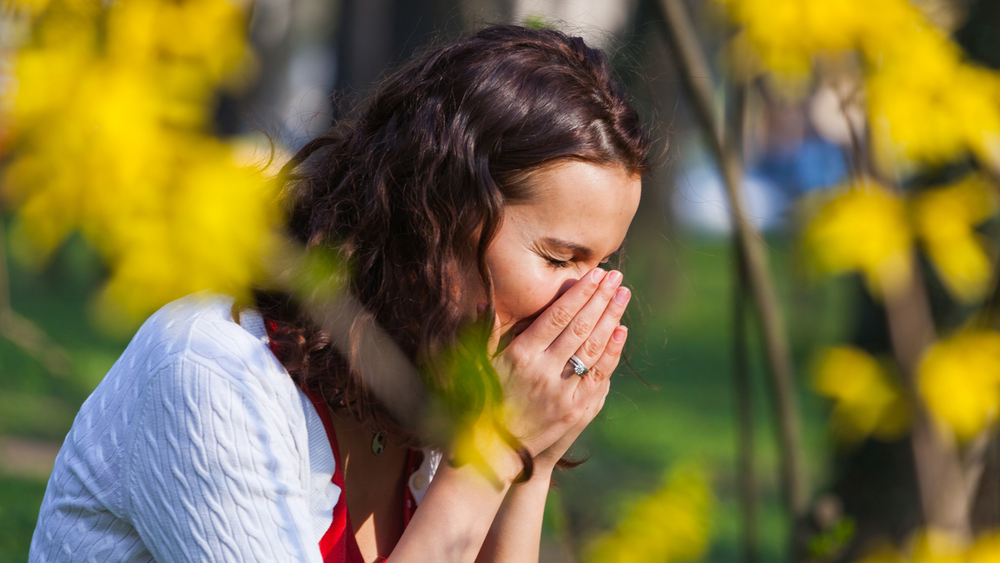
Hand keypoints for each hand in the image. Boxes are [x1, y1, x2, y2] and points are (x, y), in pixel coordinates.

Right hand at [487, 268, 630, 463]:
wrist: (496, 451)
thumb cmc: (484, 402)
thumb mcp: (479, 365)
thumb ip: (486, 332)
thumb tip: (483, 301)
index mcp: (520, 355)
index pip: (557, 315)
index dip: (579, 292)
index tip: (595, 274)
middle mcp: (543, 371)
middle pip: (580, 327)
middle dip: (600, 298)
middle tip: (616, 276)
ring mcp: (561, 392)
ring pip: (593, 348)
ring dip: (611, 318)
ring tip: (623, 295)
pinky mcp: (574, 410)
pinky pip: (598, 375)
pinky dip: (611, 352)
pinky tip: (620, 331)